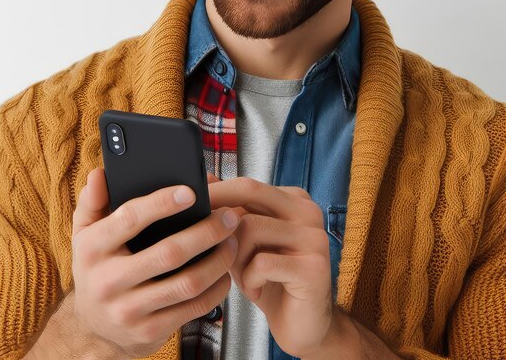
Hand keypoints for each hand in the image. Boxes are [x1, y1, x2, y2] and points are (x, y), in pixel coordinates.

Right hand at [69, 167, 239, 358]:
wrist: (92, 328)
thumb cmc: (96, 267)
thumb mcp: (84, 232)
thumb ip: (93, 200)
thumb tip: (100, 174)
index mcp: (91, 248)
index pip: (130, 219)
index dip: (162, 203)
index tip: (190, 192)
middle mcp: (108, 281)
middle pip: (169, 253)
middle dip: (206, 231)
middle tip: (228, 216)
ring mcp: (129, 310)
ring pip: (186, 283)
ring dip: (217, 260)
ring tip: (233, 241)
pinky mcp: (149, 332)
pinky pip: (192, 308)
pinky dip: (215, 288)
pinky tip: (224, 272)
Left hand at [207, 173, 332, 357]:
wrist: (304, 326)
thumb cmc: (271, 281)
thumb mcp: (247, 242)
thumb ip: (232, 211)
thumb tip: (205, 180)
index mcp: (294, 200)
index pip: (248, 185)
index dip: (217, 193)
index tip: (191, 204)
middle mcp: (308, 211)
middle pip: (250, 192)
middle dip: (217, 211)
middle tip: (199, 234)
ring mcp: (314, 237)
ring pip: (250, 227)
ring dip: (234, 257)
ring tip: (241, 276)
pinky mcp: (314, 267)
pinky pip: (262, 263)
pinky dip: (249, 280)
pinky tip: (255, 292)